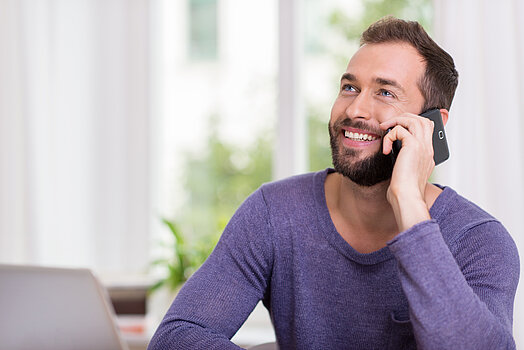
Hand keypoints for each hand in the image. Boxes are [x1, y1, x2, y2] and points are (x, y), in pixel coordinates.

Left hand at [380, 113, 434, 230]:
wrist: (407, 198)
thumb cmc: (404, 191)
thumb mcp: (405, 173)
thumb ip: (403, 162)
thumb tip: (391, 153)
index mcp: (428, 155)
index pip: (427, 130)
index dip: (413, 125)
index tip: (397, 131)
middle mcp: (428, 149)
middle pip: (423, 121)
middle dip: (405, 118)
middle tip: (389, 125)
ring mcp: (422, 147)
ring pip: (415, 120)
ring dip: (398, 121)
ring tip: (385, 129)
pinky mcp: (413, 146)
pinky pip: (400, 129)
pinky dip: (389, 135)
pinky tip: (385, 149)